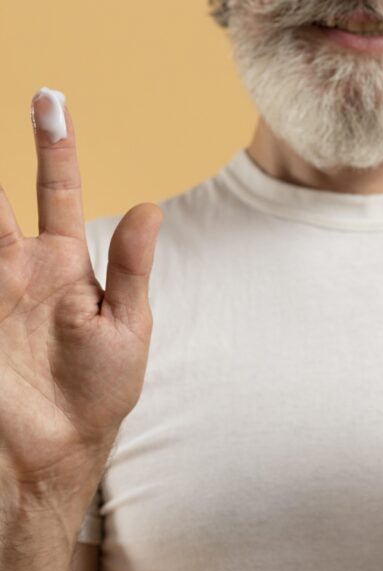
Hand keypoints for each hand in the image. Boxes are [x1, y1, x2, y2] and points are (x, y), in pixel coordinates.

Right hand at [0, 93, 161, 506]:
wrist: (60, 448)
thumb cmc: (99, 389)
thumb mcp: (125, 324)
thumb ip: (131, 266)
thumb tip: (151, 206)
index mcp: (63, 265)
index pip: (56, 190)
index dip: (54, 146)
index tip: (50, 98)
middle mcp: (18, 268)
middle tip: (24, 100)